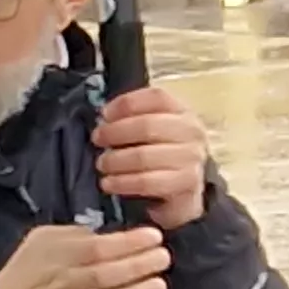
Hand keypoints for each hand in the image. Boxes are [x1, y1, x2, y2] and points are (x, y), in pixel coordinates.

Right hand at [0, 224, 170, 288]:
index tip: (154, 237)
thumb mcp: (41, 240)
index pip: (109, 245)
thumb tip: (102, 233)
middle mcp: (80, 281)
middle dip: (149, 262)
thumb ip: (73, 232)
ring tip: (158, 284)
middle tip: (163, 257)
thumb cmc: (24, 274)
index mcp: (69, 256)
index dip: (137, 241)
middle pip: (123, 270)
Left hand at [92, 87, 212, 231]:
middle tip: (97, 139)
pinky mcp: (185, 184)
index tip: (104, 114)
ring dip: (114, 161)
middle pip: (147, 125)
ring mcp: (191, 158)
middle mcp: (191, 132)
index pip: (157, 97)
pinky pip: (146, 182)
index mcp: (182, 112)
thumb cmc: (161, 155)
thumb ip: (133, 119)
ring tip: (102, 164)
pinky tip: (108, 183)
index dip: (126, 103)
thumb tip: (104, 116)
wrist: (185, 190)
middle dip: (115, 132)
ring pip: (143, 156)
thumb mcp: (153, 131)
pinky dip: (121, 182)